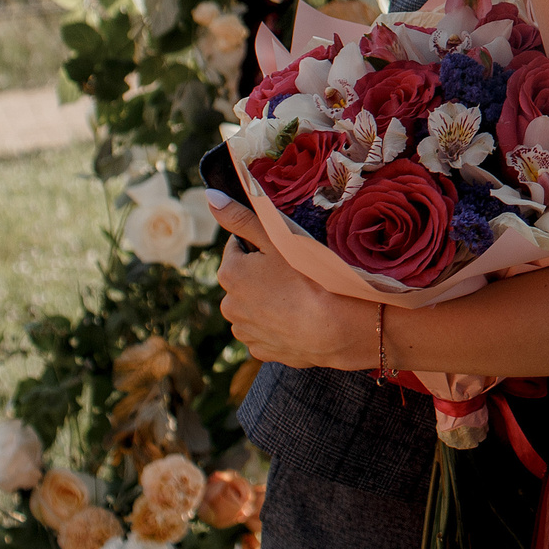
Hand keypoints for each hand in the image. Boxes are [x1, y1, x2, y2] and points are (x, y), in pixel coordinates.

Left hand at [209, 193, 380, 371]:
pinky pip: (264, 331)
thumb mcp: (277, 236)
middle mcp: (229, 305)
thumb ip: (242, 216)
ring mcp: (245, 332)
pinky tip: (299, 317)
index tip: (283, 250)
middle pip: (243, 279)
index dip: (261, 245)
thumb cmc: (310, 275)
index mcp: (230, 273)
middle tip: (295, 272)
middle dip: (262, 274)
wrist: (337, 326)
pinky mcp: (261, 351)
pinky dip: (277, 324)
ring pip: (253, 307)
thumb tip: (211, 198)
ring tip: (299, 296)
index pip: (237, 248)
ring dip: (268, 300)